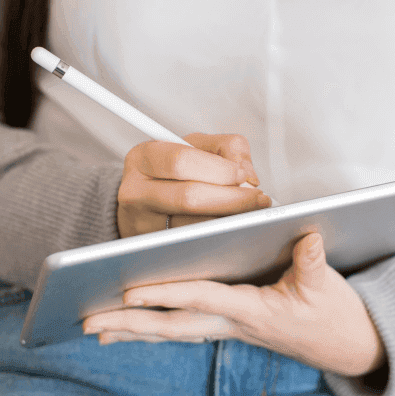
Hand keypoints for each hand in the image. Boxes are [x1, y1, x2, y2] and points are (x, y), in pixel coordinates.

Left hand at [81, 232, 386, 377]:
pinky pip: (178, 329)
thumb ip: (314, 262)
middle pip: (172, 325)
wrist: (344, 345)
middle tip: (89, 321)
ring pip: (170, 331)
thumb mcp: (329, 286)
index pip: (203, 299)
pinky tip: (120, 332)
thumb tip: (307, 237)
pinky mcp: (224, 327)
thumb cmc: (331, 312)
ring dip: (130, 330)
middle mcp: (232, 324)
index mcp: (254, 310)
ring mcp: (226, 328)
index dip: (167, 294)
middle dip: (129, 324)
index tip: (132, 292)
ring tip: (91, 327)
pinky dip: (148, 330)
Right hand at [117, 132, 271, 237]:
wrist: (144, 203)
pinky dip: (218, 239)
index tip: (245, 176)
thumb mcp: (196, 147)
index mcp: (145, 157)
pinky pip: (190, 247)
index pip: (182, 161)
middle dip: (232, 199)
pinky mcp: (150, 248)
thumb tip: (248, 176)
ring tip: (251, 215)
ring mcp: (139, 223)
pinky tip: (234, 230)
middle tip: (259, 200)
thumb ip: (228, 148)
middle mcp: (135, 190)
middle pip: (188, 197)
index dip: (220, 169)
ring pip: (191, 227)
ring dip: (229, 222)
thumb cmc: (174, 173)